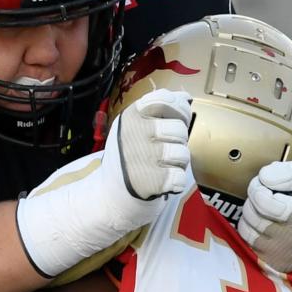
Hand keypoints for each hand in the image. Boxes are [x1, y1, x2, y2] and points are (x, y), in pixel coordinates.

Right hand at [16, 89, 189, 277]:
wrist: (106, 193)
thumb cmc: (126, 157)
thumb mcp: (134, 127)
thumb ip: (158, 110)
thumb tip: (185, 97)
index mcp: (130, 116)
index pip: (165, 99)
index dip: (178, 109)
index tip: (174, 120)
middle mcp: (135, 134)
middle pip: (179, 129)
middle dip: (178, 142)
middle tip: (162, 152)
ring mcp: (143, 157)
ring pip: (183, 154)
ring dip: (178, 164)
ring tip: (162, 167)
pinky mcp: (151, 181)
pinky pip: (180, 177)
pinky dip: (175, 183)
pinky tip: (162, 182)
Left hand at [239, 161, 291, 271]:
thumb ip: (289, 172)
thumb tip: (264, 178)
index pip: (264, 203)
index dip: (260, 191)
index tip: (269, 189)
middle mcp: (291, 241)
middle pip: (252, 214)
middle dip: (254, 201)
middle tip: (268, 199)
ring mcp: (279, 256)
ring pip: (245, 229)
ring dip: (250, 216)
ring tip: (267, 213)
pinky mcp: (269, 265)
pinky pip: (244, 244)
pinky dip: (250, 232)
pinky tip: (264, 227)